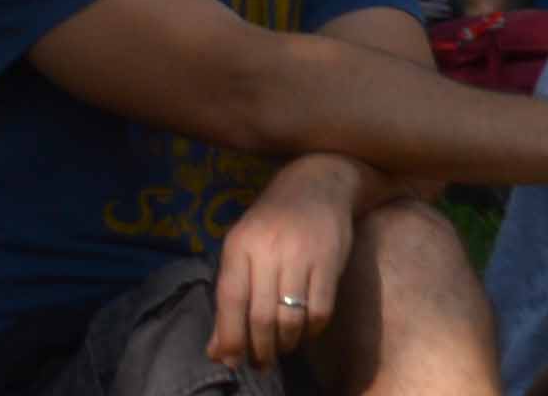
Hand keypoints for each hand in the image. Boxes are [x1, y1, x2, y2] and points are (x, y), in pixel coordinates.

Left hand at [211, 181, 355, 363]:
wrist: (316, 184)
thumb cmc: (271, 223)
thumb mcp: (242, 249)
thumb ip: (230, 298)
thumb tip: (217, 351)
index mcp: (239, 244)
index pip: (230, 299)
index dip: (230, 337)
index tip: (233, 360)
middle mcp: (268, 249)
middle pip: (261, 316)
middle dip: (261, 349)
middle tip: (262, 362)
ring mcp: (301, 254)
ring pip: (291, 318)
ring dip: (286, 343)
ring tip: (283, 347)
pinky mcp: (330, 261)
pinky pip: (320, 311)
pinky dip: (312, 330)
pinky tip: (306, 330)